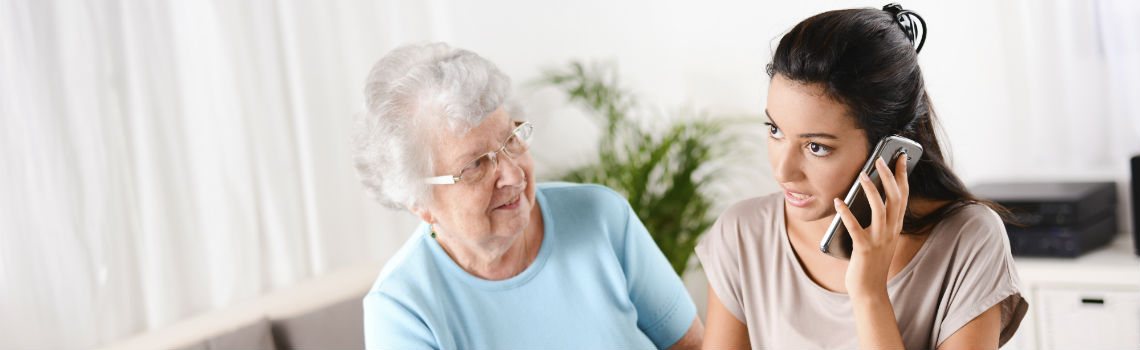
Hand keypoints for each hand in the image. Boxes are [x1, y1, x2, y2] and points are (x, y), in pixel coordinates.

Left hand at [834, 156, 909, 297]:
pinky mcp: (864, 249)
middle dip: (889, 176)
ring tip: (862, 175)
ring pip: (880, 209)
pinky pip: (855, 227)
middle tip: (880, 159)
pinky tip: (838, 202)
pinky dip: (846, 213)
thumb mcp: (880, 238)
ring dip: (871, 190)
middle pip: (895, 198)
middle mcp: (891, 231)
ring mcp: (879, 240)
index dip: (902, 176)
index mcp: (895, 227)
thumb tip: (868, 196)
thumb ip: (879, 220)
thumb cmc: (871, 262)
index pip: (903, 196)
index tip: (900, 157)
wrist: (870, 290)